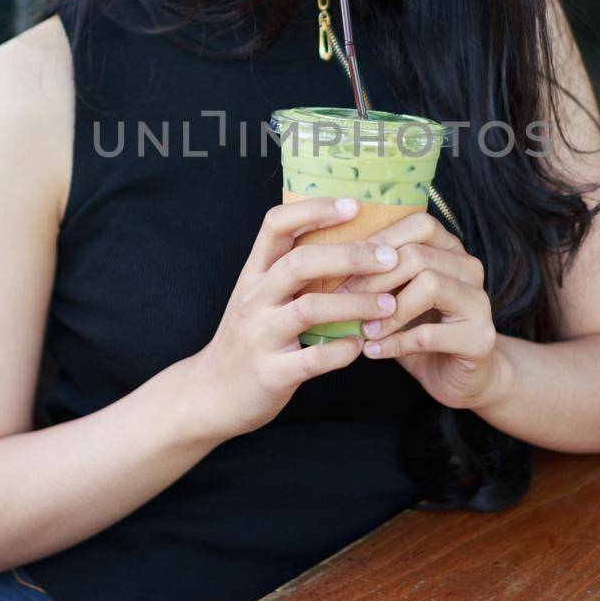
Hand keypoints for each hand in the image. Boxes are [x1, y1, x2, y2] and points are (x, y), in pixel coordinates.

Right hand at [198, 198, 402, 436]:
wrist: (210, 394)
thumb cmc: (247, 339)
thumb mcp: (258, 297)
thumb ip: (290, 272)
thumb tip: (347, 240)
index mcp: (253, 274)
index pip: (276, 225)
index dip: (314, 210)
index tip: (353, 205)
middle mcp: (253, 299)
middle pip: (299, 262)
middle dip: (349, 256)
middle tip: (389, 256)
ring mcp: (260, 336)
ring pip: (309, 309)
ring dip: (354, 303)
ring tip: (388, 303)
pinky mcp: (271, 373)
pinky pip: (313, 358)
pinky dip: (342, 350)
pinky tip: (360, 345)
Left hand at [334, 210, 501, 410]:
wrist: (458, 376)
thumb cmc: (418, 329)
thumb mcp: (396, 295)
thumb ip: (377, 273)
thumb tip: (325, 256)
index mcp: (451, 250)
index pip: (419, 224)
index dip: (379, 241)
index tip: (344, 266)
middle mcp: (470, 269)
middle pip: (419, 254)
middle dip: (374, 278)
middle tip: (344, 300)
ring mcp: (479, 303)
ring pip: (430, 285)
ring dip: (388, 310)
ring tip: (364, 329)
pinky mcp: (479, 339)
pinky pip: (428, 334)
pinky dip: (394, 343)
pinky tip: (373, 350)